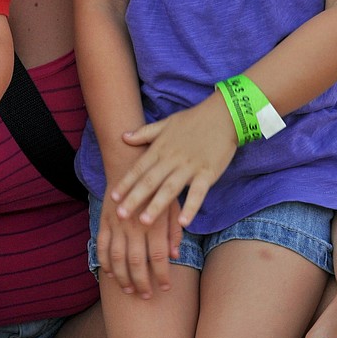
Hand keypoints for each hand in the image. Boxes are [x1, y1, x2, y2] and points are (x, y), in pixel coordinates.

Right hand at [97, 192, 180, 296]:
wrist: (129, 166)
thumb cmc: (157, 188)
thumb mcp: (173, 206)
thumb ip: (174, 232)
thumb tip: (175, 256)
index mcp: (154, 223)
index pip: (158, 257)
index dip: (161, 275)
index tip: (165, 287)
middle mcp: (134, 226)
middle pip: (136, 262)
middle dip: (142, 283)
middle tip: (146, 296)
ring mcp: (117, 225)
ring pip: (117, 258)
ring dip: (122, 277)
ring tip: (129, 289)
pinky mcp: (104, 221)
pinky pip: (101, 246)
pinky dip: (104, 262)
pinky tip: (109, 273)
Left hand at [112, 93, 237, 227]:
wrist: (223, 115)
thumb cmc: (194, 119)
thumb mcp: (166, 123)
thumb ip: (144, 133)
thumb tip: (123, 136)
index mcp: (160, 148)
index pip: (139, 168)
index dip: (125, 183)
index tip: (113, 197)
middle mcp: (172, 159)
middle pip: (150, 181)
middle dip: (134, 198)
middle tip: (120, 215)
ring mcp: (189, 167)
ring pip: (170, 189)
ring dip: (156, 205)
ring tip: (144, 222)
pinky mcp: (207, 173)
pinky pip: (198, 193)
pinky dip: (191, 207)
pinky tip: (184, 222)